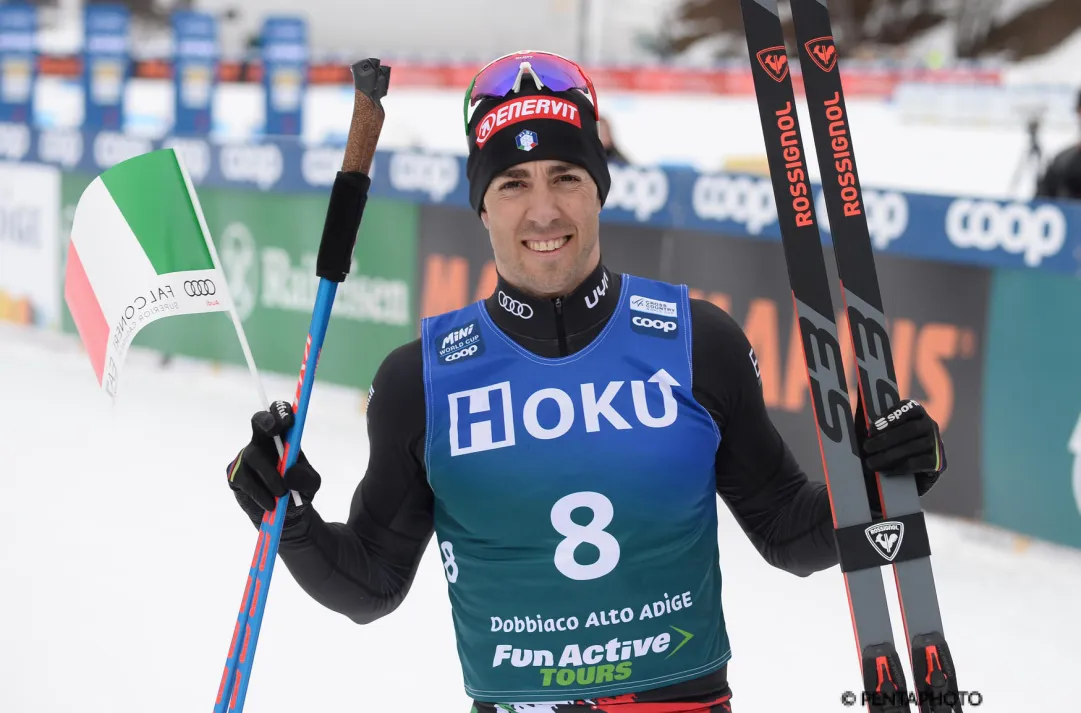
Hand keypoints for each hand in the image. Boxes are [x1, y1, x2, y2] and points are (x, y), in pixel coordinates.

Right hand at [226, 400, 321, 526]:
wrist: (284, 515)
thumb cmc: (298, 490)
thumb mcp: (310, 485)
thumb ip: (306, 478)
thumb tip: (289, 474)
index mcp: (284, 437)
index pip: (280, 414)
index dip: (282, 411)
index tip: (289, 420)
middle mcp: (262, 442)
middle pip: (258, 420)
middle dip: (266, 421)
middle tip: (274, 430)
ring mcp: (246, 457)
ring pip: (254, 456)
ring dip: (270, 475)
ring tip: (282, 495)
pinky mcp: (235, 474)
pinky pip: (245, 479)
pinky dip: (260, 493)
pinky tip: (270, 504)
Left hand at [854, 397, 945, 514]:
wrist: (906, 475)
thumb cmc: (886, 446)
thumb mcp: (879, 431)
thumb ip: (871, 419)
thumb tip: (856, 404)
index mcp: (916, 411)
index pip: (906, 408)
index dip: (889, 417)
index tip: (871, 429)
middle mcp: (930, 425)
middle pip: (909, 430)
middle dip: (885, 439)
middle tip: (866, 448)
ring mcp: (937, 444)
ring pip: (912, 448)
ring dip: (888, 456)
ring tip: (871, 463)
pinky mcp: (939, 463)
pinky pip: (919, 464)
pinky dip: (900, 468)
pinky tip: (886, 471)